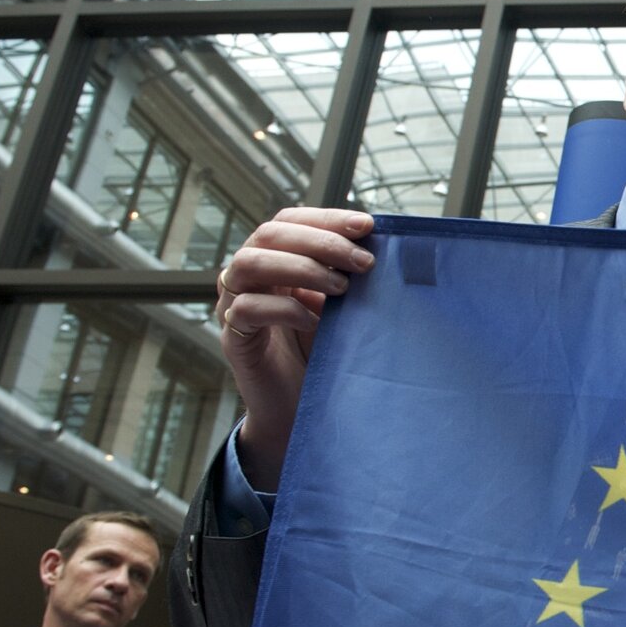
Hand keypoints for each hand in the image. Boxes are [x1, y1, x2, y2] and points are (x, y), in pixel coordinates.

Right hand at [215, 208, 374, 490]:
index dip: (327, 218)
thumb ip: (351, 277)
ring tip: (342, 288)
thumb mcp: (343, 308)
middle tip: (363, 262)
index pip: (290, 220)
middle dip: (321, 242)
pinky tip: (315, 320)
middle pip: (269, 235)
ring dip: (301, 268)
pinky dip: (284, 309)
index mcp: (275, 259)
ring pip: (249, 264)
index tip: (368, 225)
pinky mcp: (233, 337)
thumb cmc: (324, 352)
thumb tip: (392, 248)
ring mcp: (235, 303)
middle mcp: (249, 275)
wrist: (301, 408)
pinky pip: (248, 309)